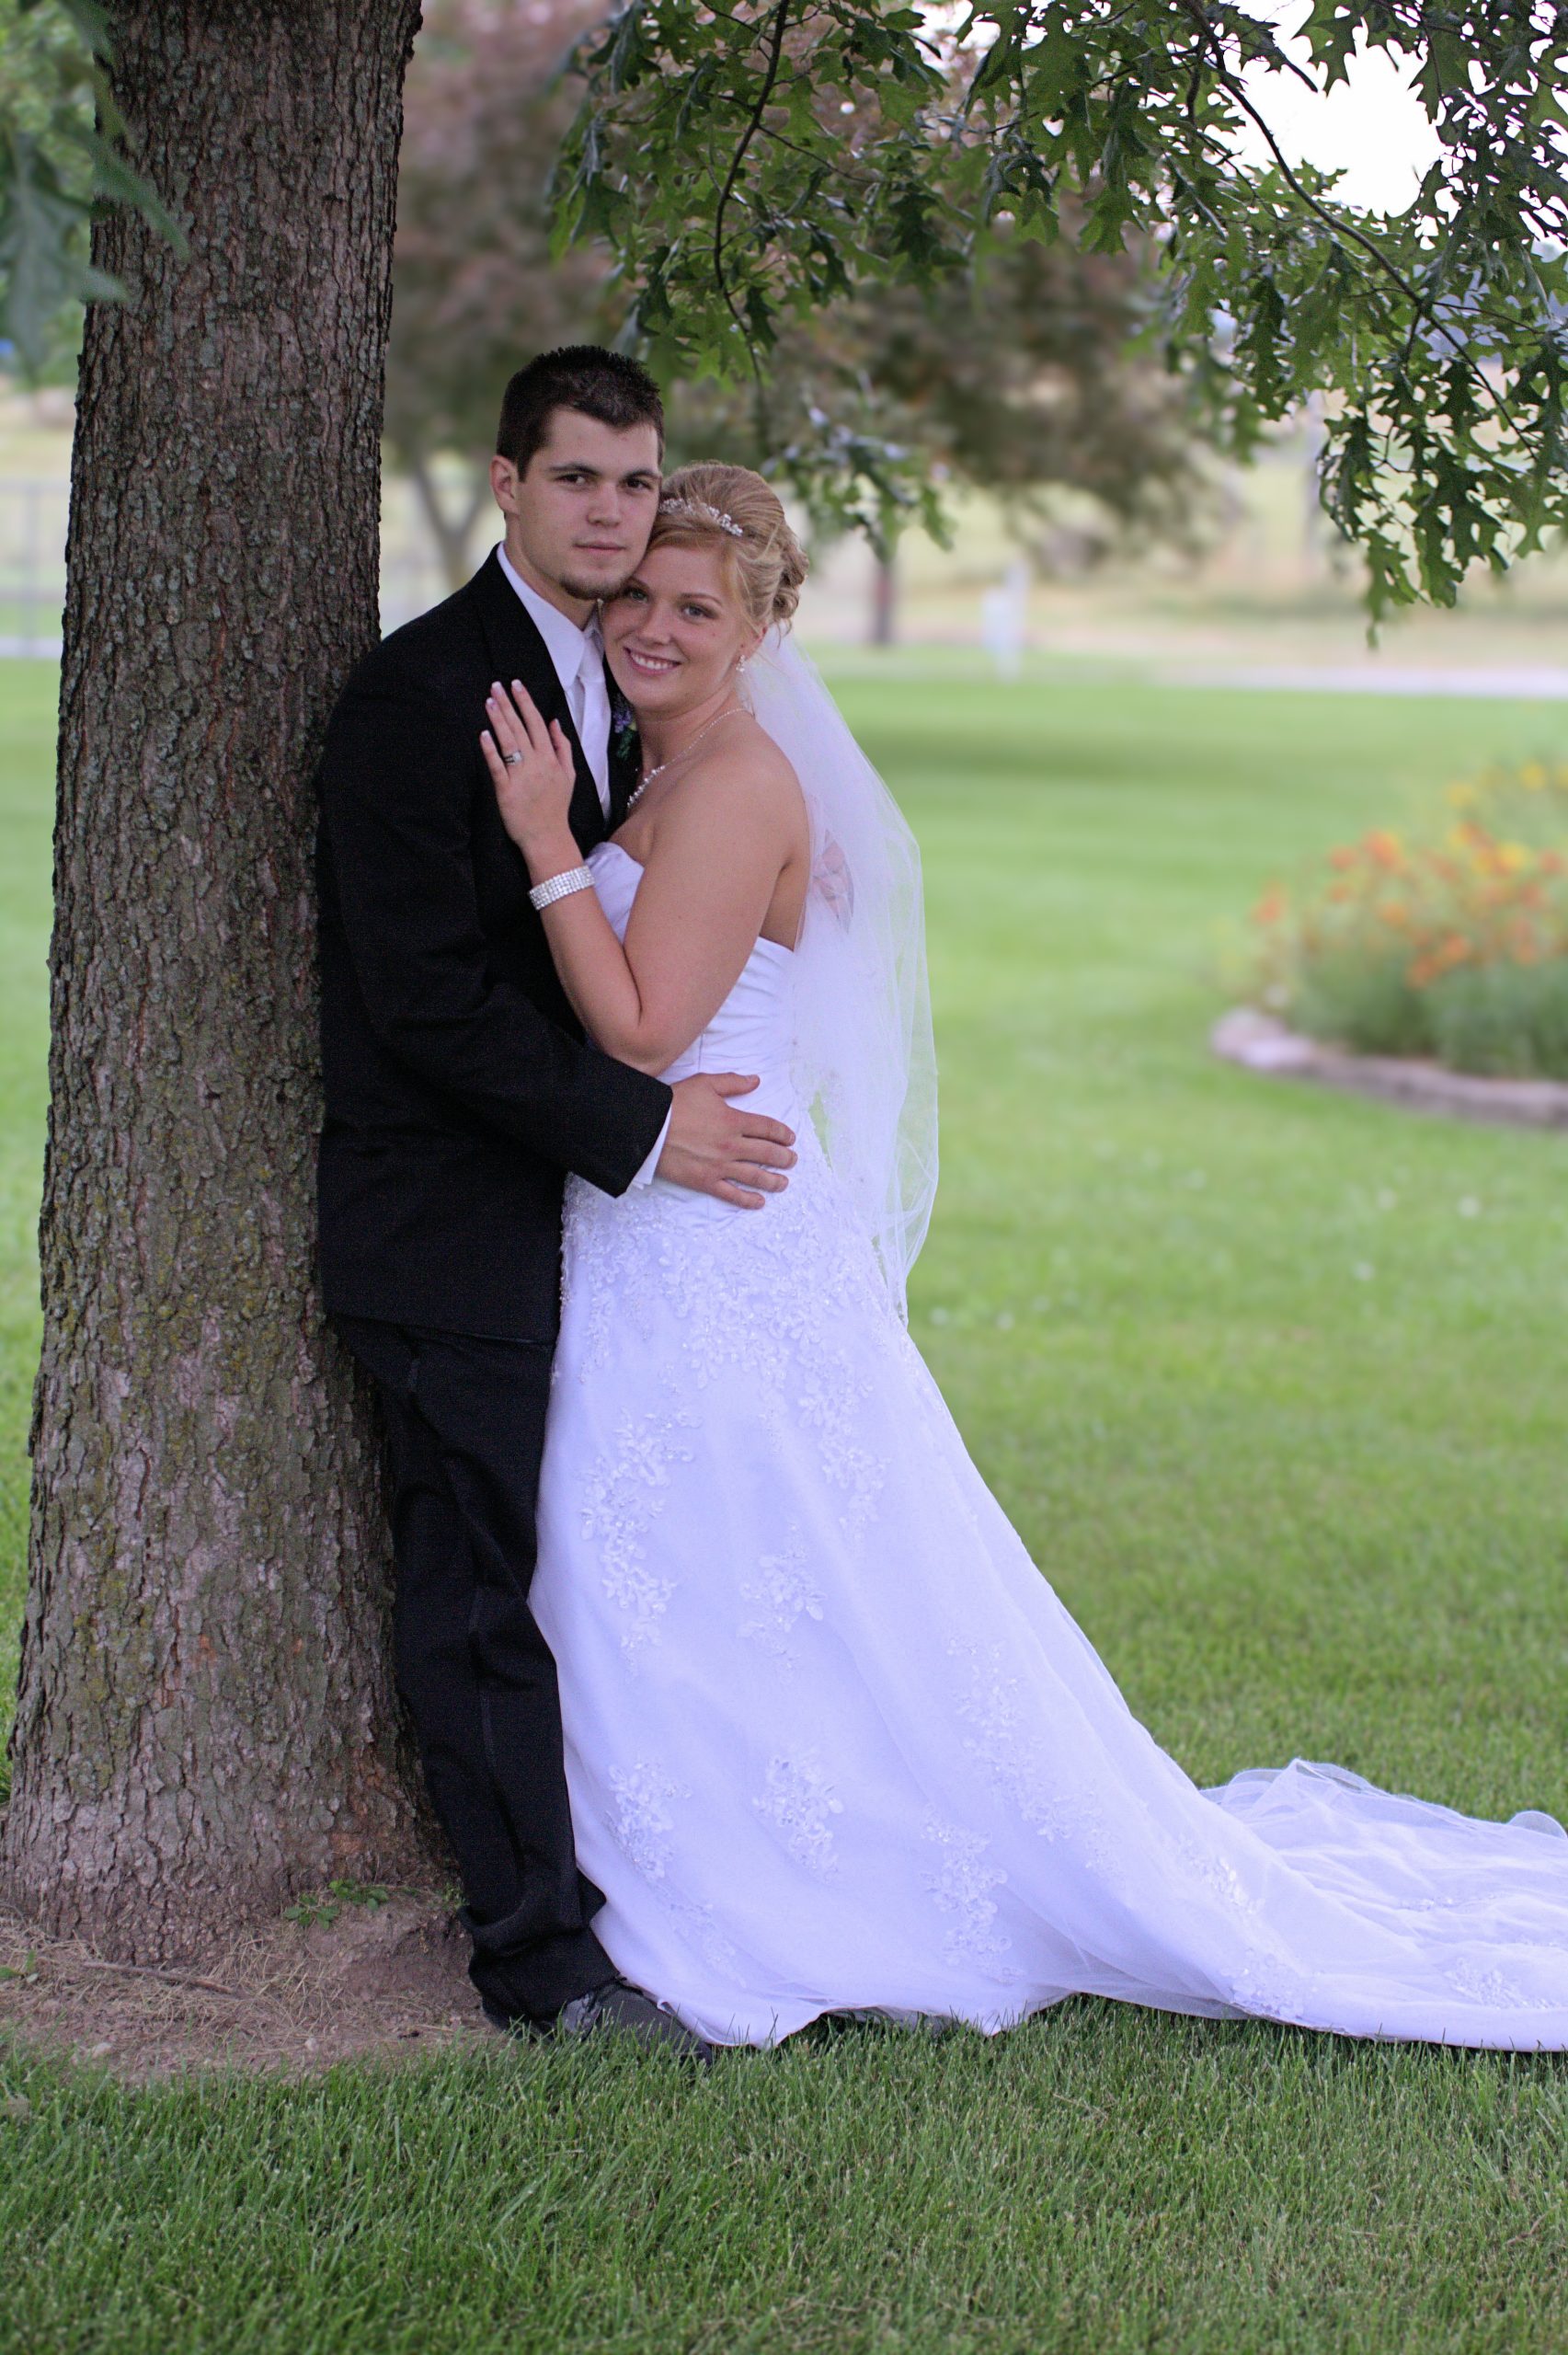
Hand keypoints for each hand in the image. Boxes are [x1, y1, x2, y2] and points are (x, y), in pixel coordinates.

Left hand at [480, 679, 576, 856]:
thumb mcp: (568, 775)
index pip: (536, 723)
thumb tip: (555, 722)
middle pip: (520, 727)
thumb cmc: (556, 807)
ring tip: (489, 702)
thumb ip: (563, 747)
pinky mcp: (506, 789)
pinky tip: (484, 734)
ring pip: (508, 742)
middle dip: (507, 704)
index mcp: (550, 758)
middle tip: (496, 686)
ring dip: (498, 720)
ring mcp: (521, 776)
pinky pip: (497, 765)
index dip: (525, 702)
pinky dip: (490, 749)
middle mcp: (536, 763)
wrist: (547, 836)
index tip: (516, 685)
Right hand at [659, 1073, 796, 1209]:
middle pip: (767, 1153)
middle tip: (792, 1160)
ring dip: (773, 1181)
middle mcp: (732, 1145)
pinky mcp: (706, 1181)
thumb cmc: (675, 1103)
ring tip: (783, 1183)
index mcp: (734, 1120)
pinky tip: (759, 1202)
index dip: (783, 1134)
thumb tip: (755, 1081)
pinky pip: (731, 1194)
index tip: (790, 1139)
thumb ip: (732, 1082)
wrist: (648, 1127)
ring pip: (755, 1176)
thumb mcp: (705, 1084)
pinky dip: (747, 1200)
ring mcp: (720, 1165)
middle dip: (784, 1158)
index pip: (767, 1128)